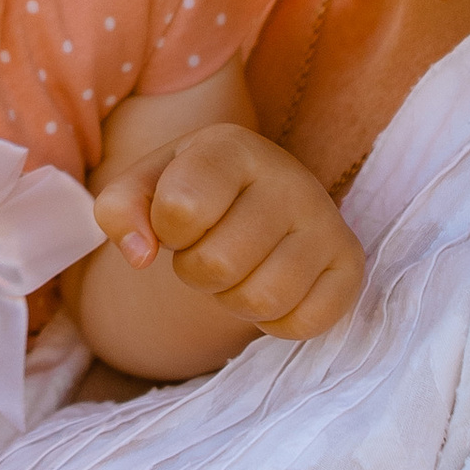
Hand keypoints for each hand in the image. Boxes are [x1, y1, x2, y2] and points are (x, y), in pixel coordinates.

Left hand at [96, 121, 363, 340]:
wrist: (260, 197)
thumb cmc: (195, 191)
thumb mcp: (147, 185)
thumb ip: (120, 208)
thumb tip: (139, 253)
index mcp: (231, 146)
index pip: (180, 208)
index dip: (166, 230)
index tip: (177, 219)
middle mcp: (289, 177)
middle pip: (217, 265)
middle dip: (196, 271)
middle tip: (208, 250)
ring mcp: (326, 221)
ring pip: (261, 300)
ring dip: (233, 299)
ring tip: (238, 269)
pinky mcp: (349, 264)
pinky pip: (303, 323)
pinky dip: (275, 322)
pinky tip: (272, 286)